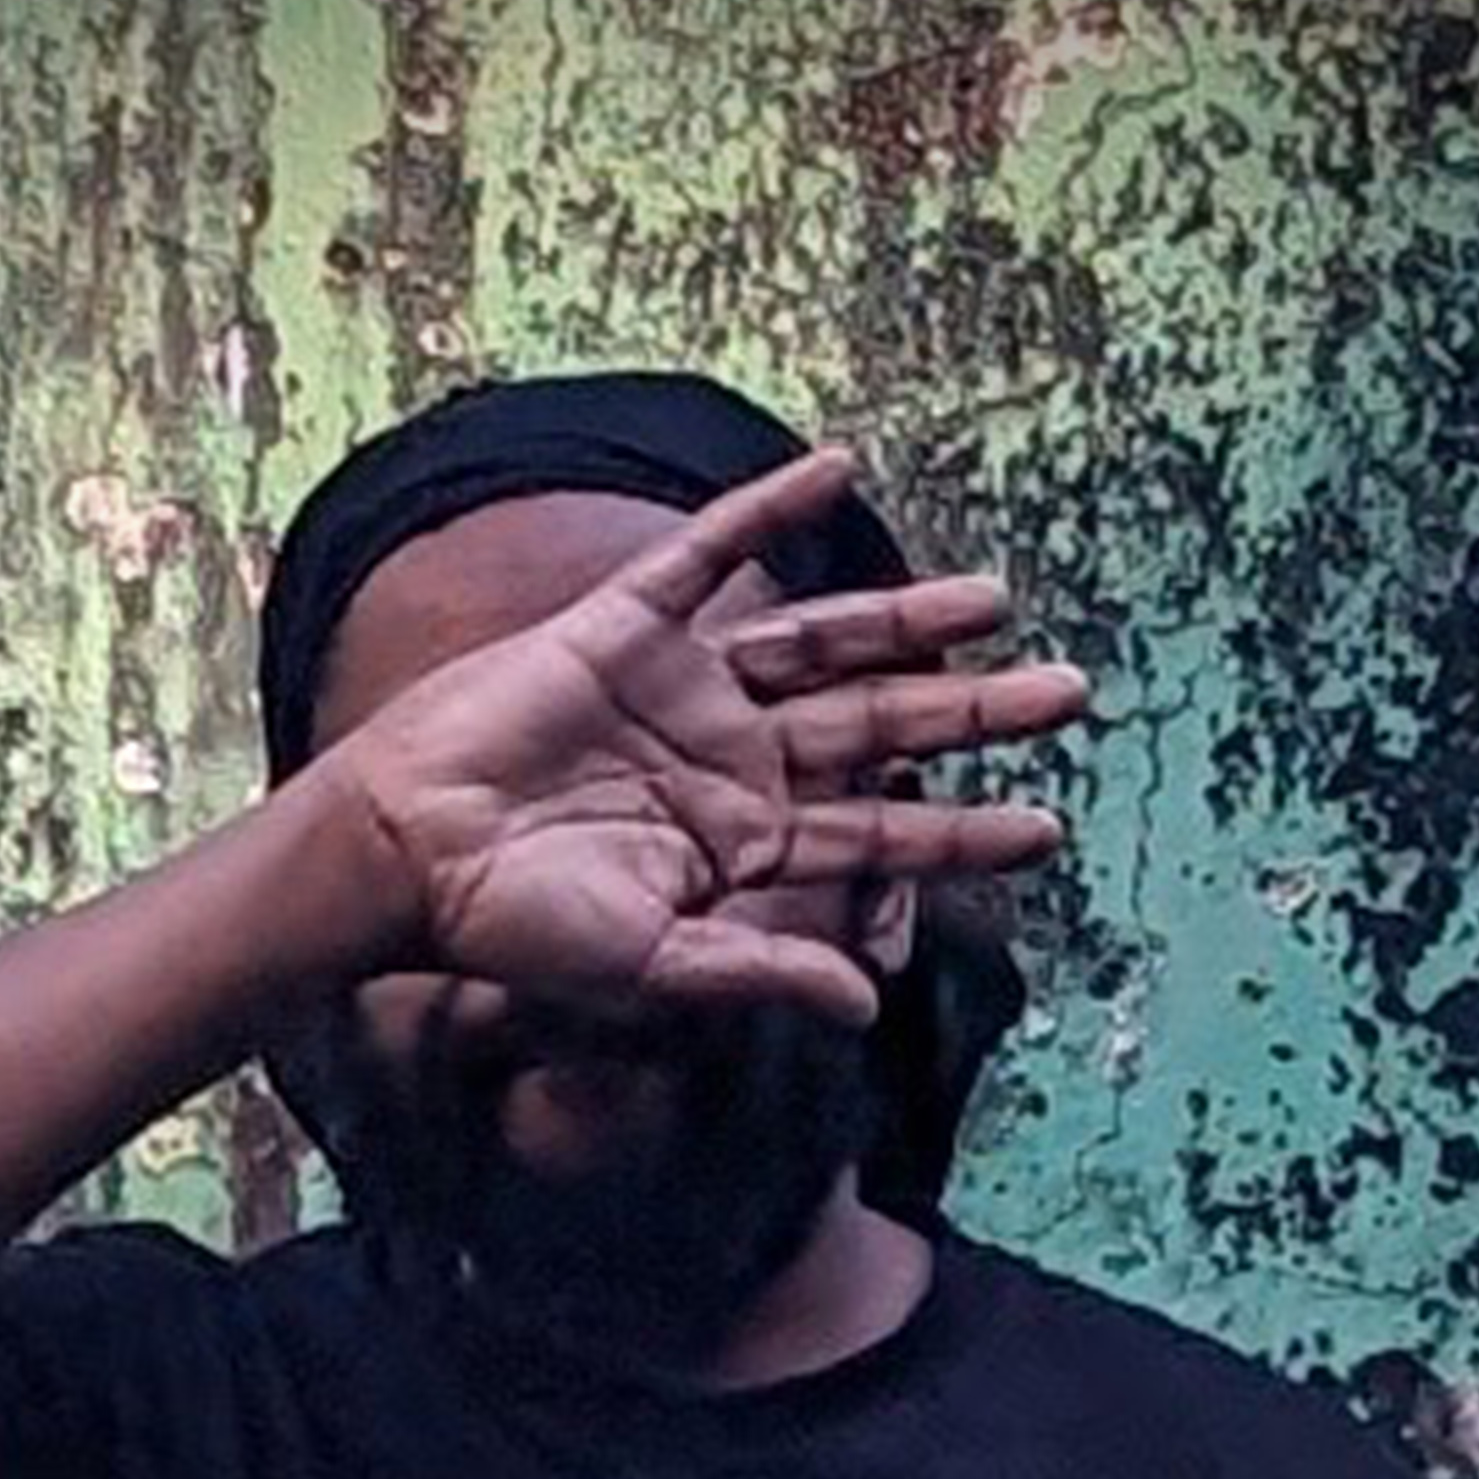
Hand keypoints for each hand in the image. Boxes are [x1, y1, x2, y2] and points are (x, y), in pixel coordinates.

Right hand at [317, 451, 1090, 1028]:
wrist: (406, 850)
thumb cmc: (517, 923)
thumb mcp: (654, 963)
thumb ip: (761, 972)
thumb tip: (862, 1007)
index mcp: (743, 849)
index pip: (878, 839)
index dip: (960, 835)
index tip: (1047, 828)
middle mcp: (730, 763)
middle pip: (877, 727)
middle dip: (972, 712)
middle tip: (1072, 694)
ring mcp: (684, 690)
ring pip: (821, 644)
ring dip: (905, 619)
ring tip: (993, 600)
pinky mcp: (625, 627)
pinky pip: (710, 555)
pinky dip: (769, 510)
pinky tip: (839, 471)